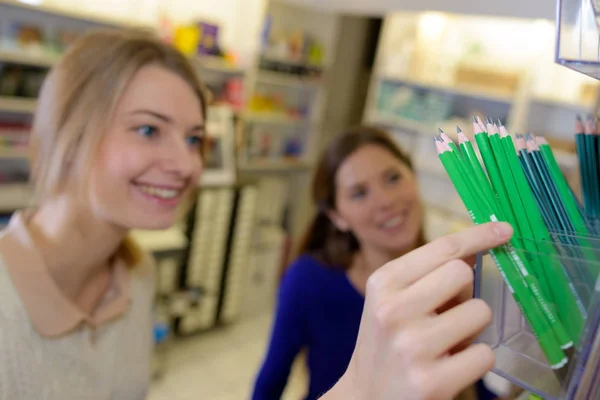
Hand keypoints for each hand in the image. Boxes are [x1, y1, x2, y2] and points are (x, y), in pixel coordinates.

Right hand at [324, 222, 512, 399]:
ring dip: (472, 327)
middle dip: (464, 292)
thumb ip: (427, 275)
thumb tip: (473, 252)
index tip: (504, 229)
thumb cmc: (386, 341)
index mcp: (383, 283)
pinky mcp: (432, 381)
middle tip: (447, 312)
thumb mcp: (392, 300)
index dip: (478, 236)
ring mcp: (412, 346)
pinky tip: (450, 366)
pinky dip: (475, 360)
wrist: (366, 397)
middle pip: (462, 274)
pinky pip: (485, 354)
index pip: (442, 248)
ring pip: (480, 312)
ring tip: (446, 342)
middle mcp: (393, 310)